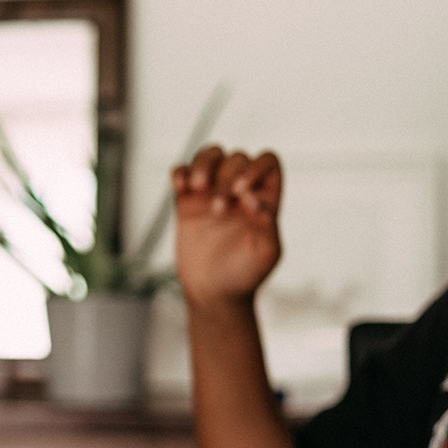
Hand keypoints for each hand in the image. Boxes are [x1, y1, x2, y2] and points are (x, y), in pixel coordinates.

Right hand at [173, 145, 281, 307]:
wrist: (213, 293)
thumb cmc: (245, 275)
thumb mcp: (267, 252)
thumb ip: (267, 222)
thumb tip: (252, 197)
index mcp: (265, 198)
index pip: (267, 161)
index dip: (255, 167)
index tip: (241, 191)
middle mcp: (240, 190)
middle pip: (236, 158)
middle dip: (226, 176)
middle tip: (218, 209)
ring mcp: (212, 193)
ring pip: (210, 155)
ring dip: (203, 164)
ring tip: (196, 187)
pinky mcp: (187, 201)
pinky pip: (183, 171)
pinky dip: (180, 172)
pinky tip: (180, 188)